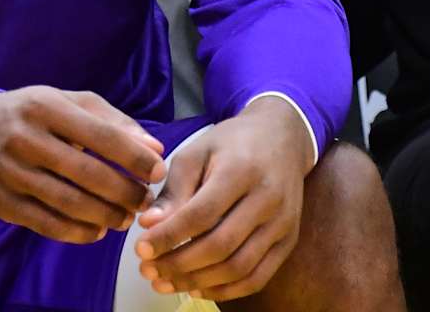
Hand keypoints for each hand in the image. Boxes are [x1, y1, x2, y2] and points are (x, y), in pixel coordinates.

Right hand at [0, 87, 167, 243]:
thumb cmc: (32, 114)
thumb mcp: (68, 102)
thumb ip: (112, 122)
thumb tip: (153, 149)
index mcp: (46, 107)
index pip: (100, 135)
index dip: (134, 157)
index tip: (158, 171)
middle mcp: (24, 138)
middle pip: (87, 174)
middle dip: (125, 192)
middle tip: (146, 201)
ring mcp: (9, 172)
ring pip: (68, 203)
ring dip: (106, 216)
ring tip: (125, 218)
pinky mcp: (1, 202)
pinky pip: (47, 224)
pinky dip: (78, 233)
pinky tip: (96, 230)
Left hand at [135, 96, 314, 301]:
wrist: (282, 139)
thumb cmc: (231, 144)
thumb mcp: (197, 152)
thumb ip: (174, 189)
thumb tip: (149, 225)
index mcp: (240, 171)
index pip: (201, 214)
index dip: (169, 236)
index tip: (140, 249)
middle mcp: (267, 200)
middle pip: (220, 246)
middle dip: (178, 264)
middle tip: (147, 271)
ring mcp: (282, 224)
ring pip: (239, 268)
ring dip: (197, 282)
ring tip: (165, 283)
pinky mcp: (289, 241)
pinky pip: (257, 277)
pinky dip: (226, 291)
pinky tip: (197, 288)